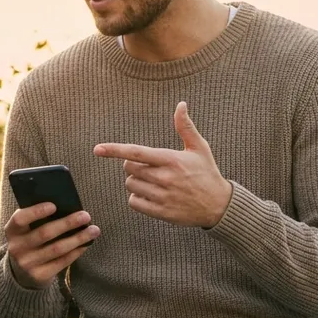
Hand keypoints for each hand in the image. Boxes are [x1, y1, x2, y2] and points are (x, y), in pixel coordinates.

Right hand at [4, 202, 98, 288]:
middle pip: (44, 233)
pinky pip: (62, 261)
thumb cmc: (30, 241)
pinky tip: (86, 244)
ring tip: (93, 230)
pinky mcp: (39, 275)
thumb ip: (37, 219)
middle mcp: (16, 248)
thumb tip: (67, 207)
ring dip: (78, 238)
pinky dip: (76, 251)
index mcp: (12, 231)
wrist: (21, 272)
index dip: (36, 211)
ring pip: (57, 248)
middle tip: (85, 216)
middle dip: (67, 223)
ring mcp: (27, 263)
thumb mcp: (26, 230)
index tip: (54, 205)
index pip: (20, 219)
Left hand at [93, 101, 232, 228]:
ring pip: (131, 184)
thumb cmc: (207, 173)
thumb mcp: (199, 148)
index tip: (97, 149)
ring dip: (135, 181)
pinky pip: (134, 202)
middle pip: (129, 168)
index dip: (114, 149)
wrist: (219, 206)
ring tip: (151, 180)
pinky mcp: (161, 212)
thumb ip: (185, 127)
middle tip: (148, 166)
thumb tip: (181, 104)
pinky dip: (137, 198)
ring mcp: (162, 197)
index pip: (136, 152)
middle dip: (132, 165)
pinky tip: (150, 194)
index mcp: (171, 159)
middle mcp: (165, 178)